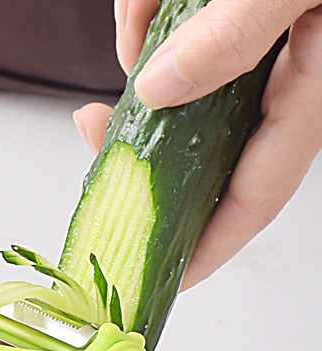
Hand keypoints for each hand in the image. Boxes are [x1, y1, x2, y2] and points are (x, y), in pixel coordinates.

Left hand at [73, 0, 321, 287]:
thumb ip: (233, 36)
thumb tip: (158, 88)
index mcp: (309, 94)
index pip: (250, 199)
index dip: (203, 246)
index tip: (159, 276)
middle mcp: (283, 83)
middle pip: (204, 154)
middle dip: (145, 149)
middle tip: (96, 134)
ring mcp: (260, 52)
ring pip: (185, 89)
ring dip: (146, 63)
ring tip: (142, 21)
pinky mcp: (240, 21)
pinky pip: (185, 35)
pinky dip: (155, 16)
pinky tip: (150, 1)